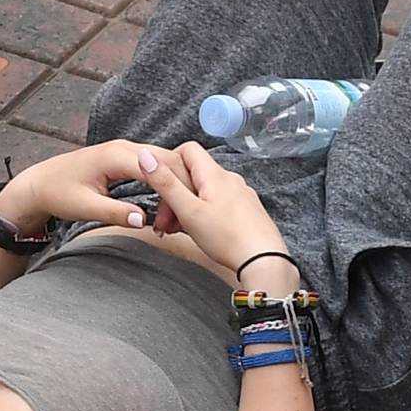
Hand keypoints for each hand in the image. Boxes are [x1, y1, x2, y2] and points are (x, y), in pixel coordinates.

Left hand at [0, 138, 186, 237]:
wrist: (40, 184)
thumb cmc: (58, 193)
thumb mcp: (85, 207)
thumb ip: (115, 212)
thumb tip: (144, 220)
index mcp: (115, 156)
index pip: (159, 167)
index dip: (174, 190)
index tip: (178, 216)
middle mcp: (124, 147)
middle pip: (168, 160)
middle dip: (181, 187)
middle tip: (181, 219)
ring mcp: (126, 150)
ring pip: (164, 161)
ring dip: (175, 185)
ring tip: (176, 215)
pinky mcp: (126, 157)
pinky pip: (155, 165)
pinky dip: (166, 182)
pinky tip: (169, 203)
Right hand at [139, 141, 296, 279]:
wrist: (264, 261)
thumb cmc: (227, 238)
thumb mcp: (188, 211)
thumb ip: (166, 183)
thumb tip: (146, 156)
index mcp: (214, 175)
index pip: (188, 149)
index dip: (169, 163)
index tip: (160, 186)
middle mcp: (230, 179)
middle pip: (194, 174)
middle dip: (174, 195)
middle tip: (164, 221)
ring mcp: (240, 194)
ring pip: (205, 191)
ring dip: (187, 207)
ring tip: (179, 230)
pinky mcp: (247, 210)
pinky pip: (219, 204)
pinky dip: (204, 214)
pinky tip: (200, 233)